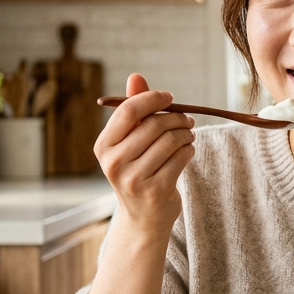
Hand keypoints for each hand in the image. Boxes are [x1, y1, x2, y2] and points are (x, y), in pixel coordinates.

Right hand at [94, 73, 195, 231]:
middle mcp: (114, 163)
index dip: (152, 99)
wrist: (143, 217)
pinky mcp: (156, 190)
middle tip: (187, 120)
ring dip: (186, 134)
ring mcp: (134, 179)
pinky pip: (181, 157)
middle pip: (153, 125)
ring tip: (188, 136)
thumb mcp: (130, 142)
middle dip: (176, 118)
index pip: (128, 111)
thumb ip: (134, 110)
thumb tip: (136, 76)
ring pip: (170, 140)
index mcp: (104, 147)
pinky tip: (187, 152)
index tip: (169, 97)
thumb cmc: (138, 171)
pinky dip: (189, 150)